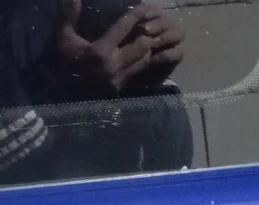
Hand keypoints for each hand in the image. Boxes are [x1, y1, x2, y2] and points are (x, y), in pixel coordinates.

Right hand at [55, 3, 184, 94]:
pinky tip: (139, 55)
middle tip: (147, 27)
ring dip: (147, 50)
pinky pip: (137, 72)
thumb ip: (69, 15)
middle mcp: (112, 65)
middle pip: (142, 47)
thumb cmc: (60, 57)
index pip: (123, 29)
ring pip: (144, 61)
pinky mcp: (119, 87)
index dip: (135, 16)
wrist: (57, 87)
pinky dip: (141, 62)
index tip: (144, 7)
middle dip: (146, 35)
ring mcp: (117, 78)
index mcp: (99, 51)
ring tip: (146, 40)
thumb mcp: (63, 35)